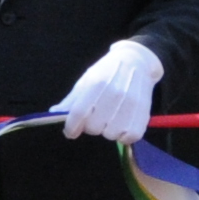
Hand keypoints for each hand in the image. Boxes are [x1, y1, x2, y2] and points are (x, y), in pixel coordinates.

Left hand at [47, 39, 163, 146]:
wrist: (137, 62)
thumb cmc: (107, 72)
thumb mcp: (87, 79)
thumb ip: (71, 99)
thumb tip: (54, 114)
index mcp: (96, 82)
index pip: (79, 113)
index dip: (71, 127)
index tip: (70, 131)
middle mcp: (114, 93)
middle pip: (93, 127)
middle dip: (90, 126)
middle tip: (95, 118)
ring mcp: (131, 104)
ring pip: (110, 134)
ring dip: (107, 130)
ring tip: (110, 119)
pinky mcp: (144, 114)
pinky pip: (129, 137)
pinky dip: (124, 136)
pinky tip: (122, 125)